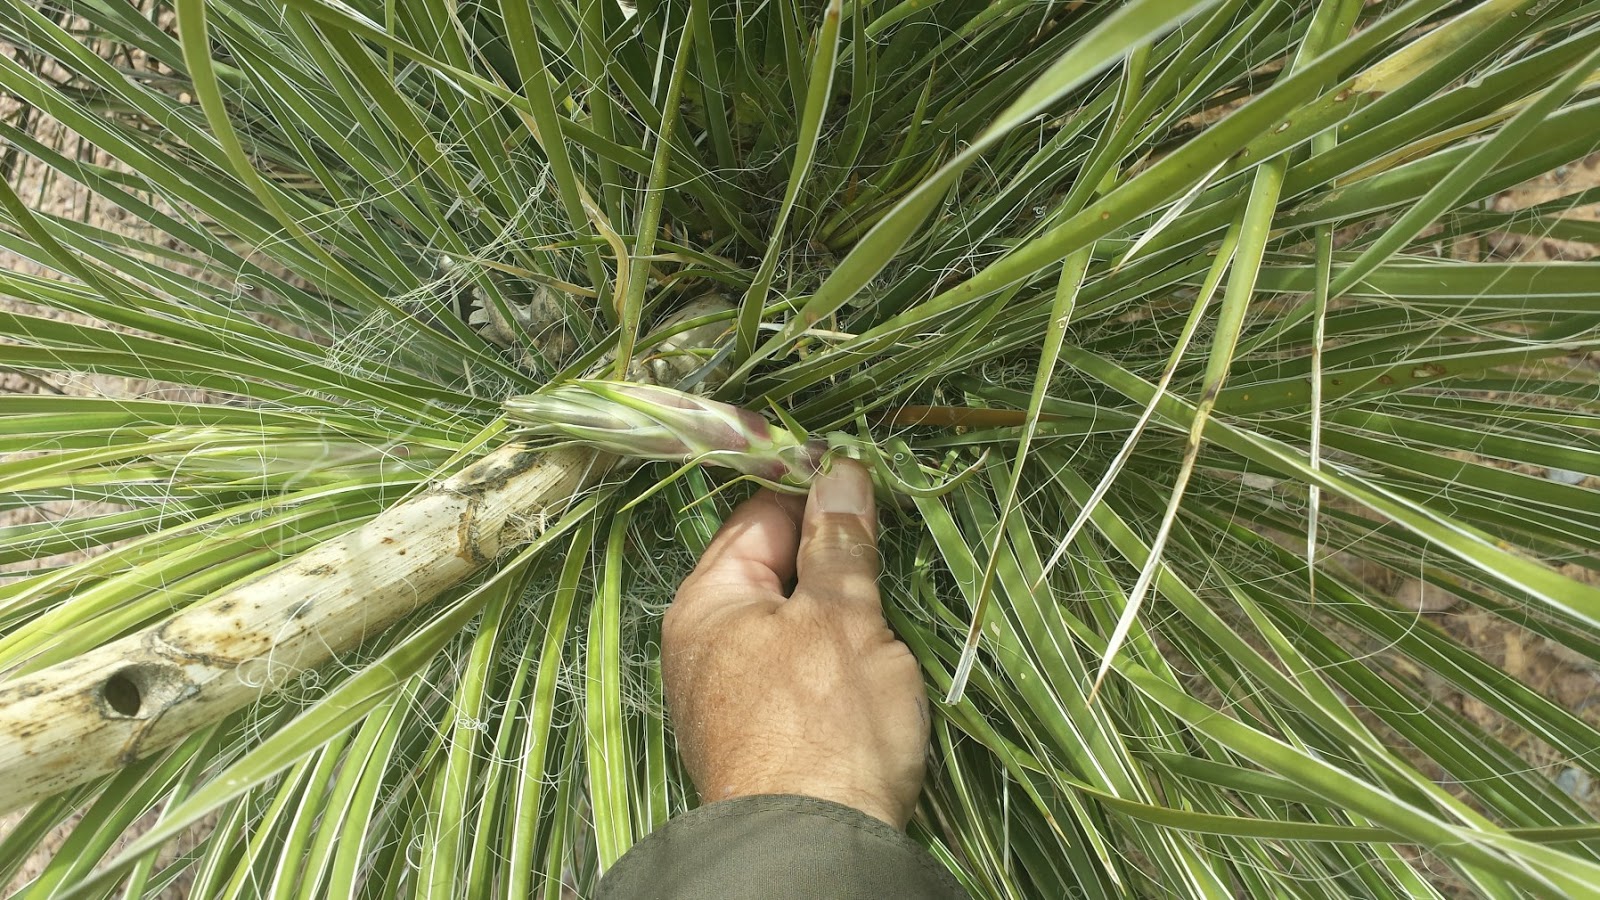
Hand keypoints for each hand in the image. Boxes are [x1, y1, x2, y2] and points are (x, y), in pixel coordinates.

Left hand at [662, 459, 929, 828]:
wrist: (814, 851)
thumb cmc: (826, 724)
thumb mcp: (844, 617)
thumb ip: (840, 543)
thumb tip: (839, 471)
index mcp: (707, 601)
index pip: (760, 514)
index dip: (815, 493)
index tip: (872, 483)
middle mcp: (703, 642)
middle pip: (773, 568)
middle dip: (832, 556)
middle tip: (893, 548)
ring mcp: (728, 693)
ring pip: (791, 621)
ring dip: (840, 610)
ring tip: (890, 607)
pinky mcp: (760, 734)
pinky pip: (796, 669)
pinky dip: (833, 656)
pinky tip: (871, 664)